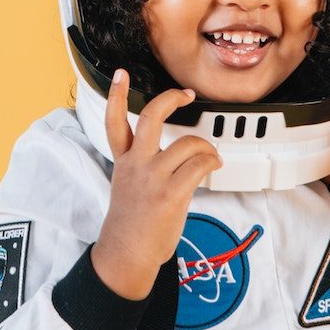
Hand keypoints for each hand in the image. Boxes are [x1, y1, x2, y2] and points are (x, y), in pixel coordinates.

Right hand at [91, 69, 222, 299]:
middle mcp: (136, 164)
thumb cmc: (131, 225)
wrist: (126, 255)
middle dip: (171, 99)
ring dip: (206, 147)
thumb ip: (144, 166)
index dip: (118, 95)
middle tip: (185, 95)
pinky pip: (200, 165)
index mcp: (123, 162)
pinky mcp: (171, 193)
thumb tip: (177, 155)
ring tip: (211, 156)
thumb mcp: (127, 187)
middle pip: (152, 117)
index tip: (121, 75)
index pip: (115, 122)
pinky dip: (212, 162)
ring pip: (188, 143)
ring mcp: (153, 178)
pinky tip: (214, 166)